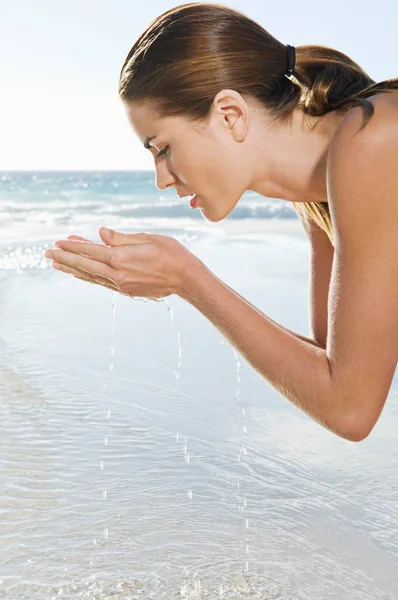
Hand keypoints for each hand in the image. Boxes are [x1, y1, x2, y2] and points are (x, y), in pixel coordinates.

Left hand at [44, 227, 195, 298]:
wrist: (186, 279)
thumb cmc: (171, 253)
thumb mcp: (147, 239)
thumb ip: (120, 238)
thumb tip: (100, 233)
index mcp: (121, 258)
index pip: (90, 251)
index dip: (73, 246)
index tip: (58, 241)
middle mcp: (117, 274)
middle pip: (85, 265)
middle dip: (65, 258)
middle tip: (47, 253)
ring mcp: (121, 285)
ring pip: (90, 276)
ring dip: (72, 269)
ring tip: (56, 264)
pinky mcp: (127, 291)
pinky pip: (101, 283)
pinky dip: (88, 277)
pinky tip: (79, 274)